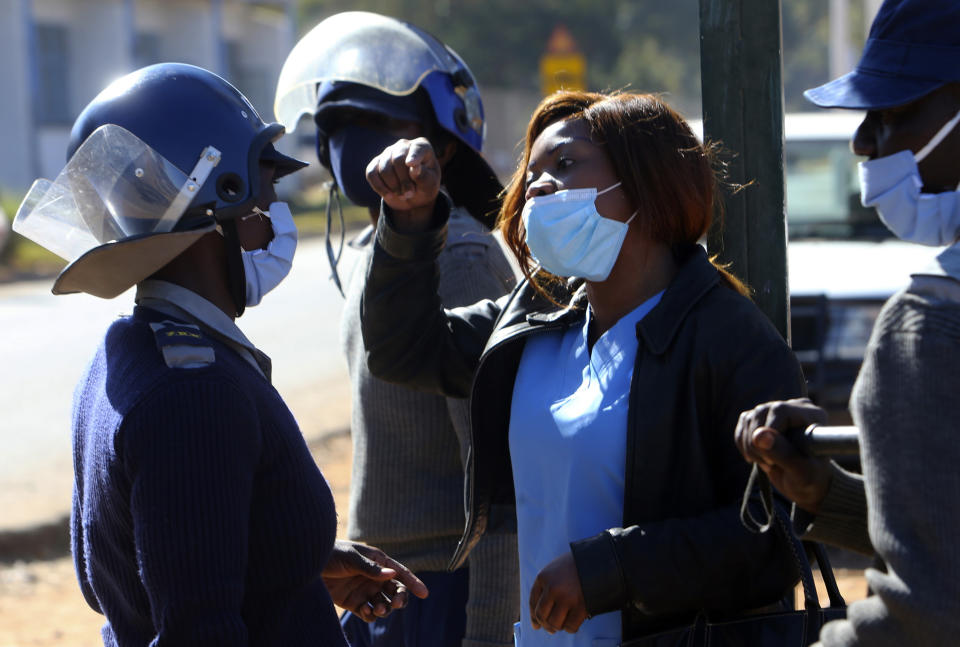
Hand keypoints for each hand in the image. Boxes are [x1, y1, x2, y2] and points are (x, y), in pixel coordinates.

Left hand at [322, 540, 428, 621]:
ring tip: (377, 610)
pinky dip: (370, 615)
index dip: (413, 582)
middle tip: (396, 604)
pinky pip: (368, 613)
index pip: (400, 573)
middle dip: (400, 599)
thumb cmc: (331, 555)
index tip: (424, 594)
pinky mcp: (354, 603)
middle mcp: (374, 577)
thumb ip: (370, 568)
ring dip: (385, 609)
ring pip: (384, 604)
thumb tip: (392, 575)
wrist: (308, 566)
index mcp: (378, 561)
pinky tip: (365, 611)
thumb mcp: (351, 558)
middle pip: (395, 591)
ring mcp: (365, 591)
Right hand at [365, 137, 441, 231]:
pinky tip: (389, 195)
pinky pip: (372, 174)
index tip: (411, 164)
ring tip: (403, 195)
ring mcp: (388, 152)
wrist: (413, 195)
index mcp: (421, 146)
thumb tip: (414, 168)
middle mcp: (403, 145)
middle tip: (410, 194)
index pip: (417, 149)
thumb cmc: (425, 186)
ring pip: (384, 169)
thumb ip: (424, 176)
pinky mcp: (375, 163)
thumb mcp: (430, 184)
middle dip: (403, 181)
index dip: (413, 156)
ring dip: (393, 187)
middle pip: (397, 160)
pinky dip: (379, 187)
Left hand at [529, 551, 587, 633]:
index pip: (533, 603)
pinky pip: (570, 627)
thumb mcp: (554, 570)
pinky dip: (569, 628)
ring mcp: (567, 598)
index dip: (533, 616)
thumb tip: (536, 624)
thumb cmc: (574, 567)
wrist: (597, 560)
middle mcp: (553, 588)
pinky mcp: (582, 606)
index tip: (537, 625)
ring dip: (557, 627)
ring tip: (561, 624)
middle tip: (551, 627)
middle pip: (541, 616)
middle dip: (545, 624)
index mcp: (543, 577)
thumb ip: (544, 590)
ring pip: (554, 624)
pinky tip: (571, 623)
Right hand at [735, 398, 832, 512]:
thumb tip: (759, 436)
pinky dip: (743, 443)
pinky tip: (756, 457)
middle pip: (761, 412)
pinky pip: (743, 423)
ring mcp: (777, 412)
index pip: (780, 410)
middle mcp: (795, 408)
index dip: (770, 431)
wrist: (805, 483)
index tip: (772, 458)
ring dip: (750, 445)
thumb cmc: (811, 478)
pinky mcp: (763, 418)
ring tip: (766, 463)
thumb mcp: (801, 471)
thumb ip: (783, 452)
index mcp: (812, 415)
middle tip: (768, 464)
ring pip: (749, 418)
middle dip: (757, 442)